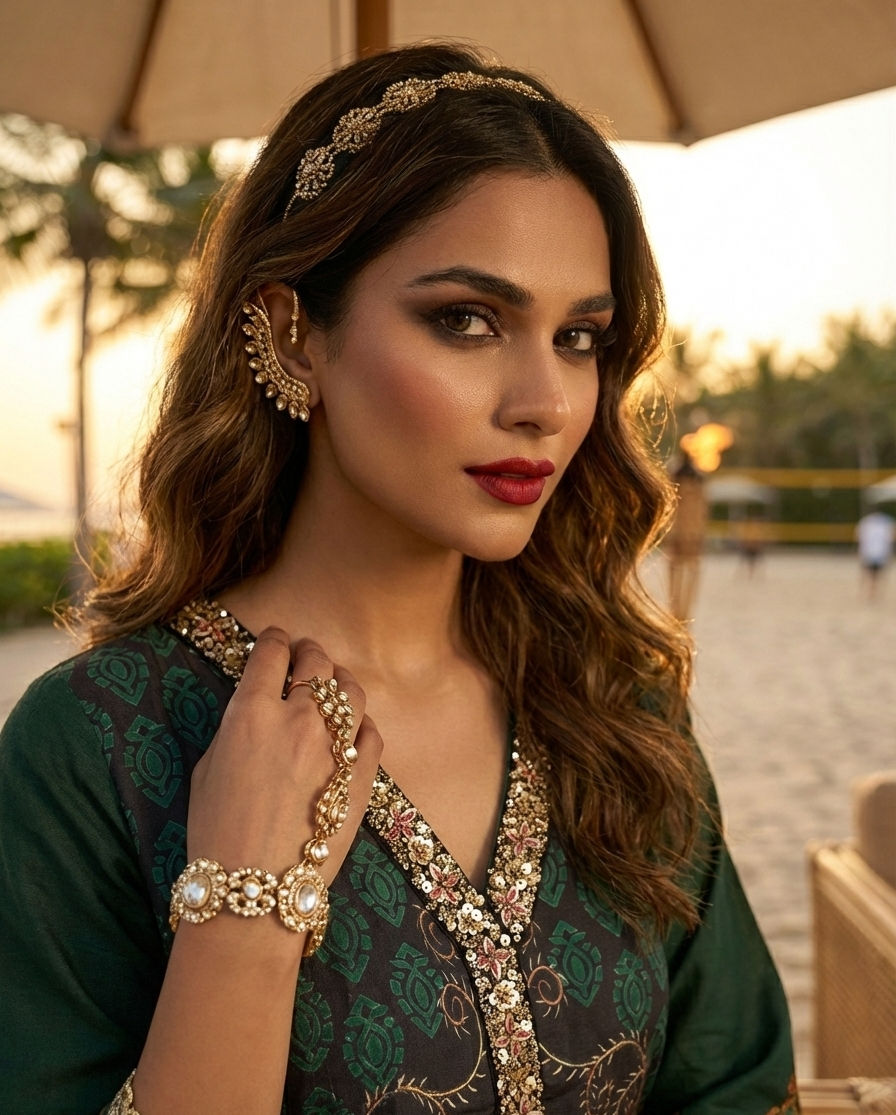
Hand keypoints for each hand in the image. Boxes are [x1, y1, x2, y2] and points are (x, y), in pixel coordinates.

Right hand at [186, 629, 381, 884]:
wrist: (255, 890)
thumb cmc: (217, 833)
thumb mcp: (208, 769)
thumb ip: (238, 726)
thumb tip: (258, 707)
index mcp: (251, 713)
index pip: (270, 652)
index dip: (274, 640)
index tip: (276, 641)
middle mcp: (298, 720)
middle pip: (317, 662)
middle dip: (309, 654)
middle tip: (304, 658)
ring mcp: (335, 747)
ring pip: (351, 690)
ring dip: (340, 681)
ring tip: (333, 685)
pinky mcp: (361, 775)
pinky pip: (372, 732)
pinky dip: (362, 724)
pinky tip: (352, 729)